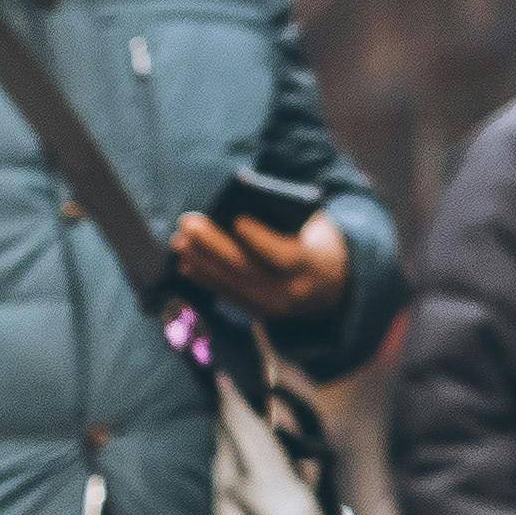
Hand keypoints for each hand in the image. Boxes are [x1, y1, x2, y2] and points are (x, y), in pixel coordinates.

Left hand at [167, 206, 351, 324]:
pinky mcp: (259, 314)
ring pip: (233, 285)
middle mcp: (291, 292)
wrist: (337, 288)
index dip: (259, 239)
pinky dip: (206, 280)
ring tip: (179, 242)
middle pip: (247, 269)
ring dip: (201, 262)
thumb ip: (288, 218)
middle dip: (214, 245)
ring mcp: (273, 307)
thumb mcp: (316, 228)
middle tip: (188, 223)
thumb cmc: (321, 244)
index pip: (282, 255)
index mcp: (312, 266)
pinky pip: (229, 296)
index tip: (236, 219)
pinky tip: (186, 265)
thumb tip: (246, 201)